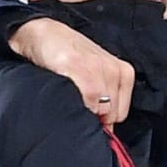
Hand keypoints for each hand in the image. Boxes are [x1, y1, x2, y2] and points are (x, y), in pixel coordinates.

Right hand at [9, 17, 134, 126]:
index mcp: (123, 72)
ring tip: (70, 92)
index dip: (102, 118)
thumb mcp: (95, 76)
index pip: (120, 114)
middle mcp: (114, 69)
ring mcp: (99, 68)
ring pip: (98, 111)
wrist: (43, 33)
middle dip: (93, 114)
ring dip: (82, 108)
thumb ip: (104, 101)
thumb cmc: (68, 56)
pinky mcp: (81, 68)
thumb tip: (106, 132)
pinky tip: (65, 89)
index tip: (88, 111)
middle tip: (76, 100)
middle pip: (110, 114)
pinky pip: (86, 102)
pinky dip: (74, 103)